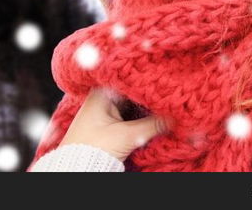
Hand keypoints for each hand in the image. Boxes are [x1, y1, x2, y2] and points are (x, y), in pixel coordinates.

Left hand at [58, 87, 172, 161]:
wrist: (76, 169)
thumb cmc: (92, 148)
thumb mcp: (126, 136)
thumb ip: (153, 125)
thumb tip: (175, 117)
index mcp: (101, 94)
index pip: (129, 82)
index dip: (148, 84)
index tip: (165, 86)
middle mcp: (101, 100)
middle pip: (131, 95)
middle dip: (148, 99)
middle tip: (168, 98)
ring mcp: (104, 113)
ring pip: (130, 107)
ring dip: (145, 110)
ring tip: (164, 108)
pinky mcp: (107, 126)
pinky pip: (127, 117)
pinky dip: (139, 119)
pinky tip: (153, 120)